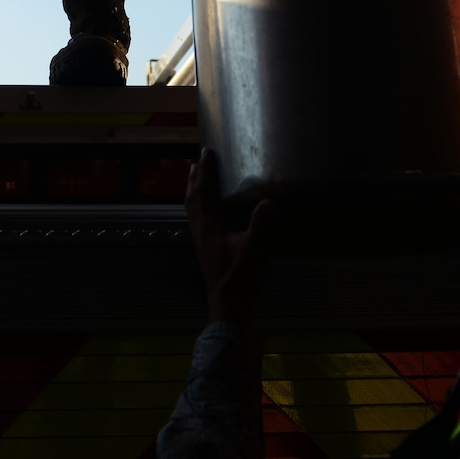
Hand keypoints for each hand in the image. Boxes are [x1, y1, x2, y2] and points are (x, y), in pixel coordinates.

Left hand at [185, 149, 271, 324]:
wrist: (229, 306)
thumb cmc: (241, 278)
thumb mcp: (255, 249)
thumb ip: (260, 224)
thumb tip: (268, 201)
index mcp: (209, 226)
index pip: (204, 192)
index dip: (205, 172)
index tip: (206, 153)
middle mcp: (200, 230)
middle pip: (192, 198)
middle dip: (195, 178)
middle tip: (197, 160)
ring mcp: (201, 241)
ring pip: (191, 209)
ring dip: (193, 191)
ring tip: (196, 179)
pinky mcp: (205, 250)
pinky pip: (196, 219)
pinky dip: (197, 206)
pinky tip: (206, 212)